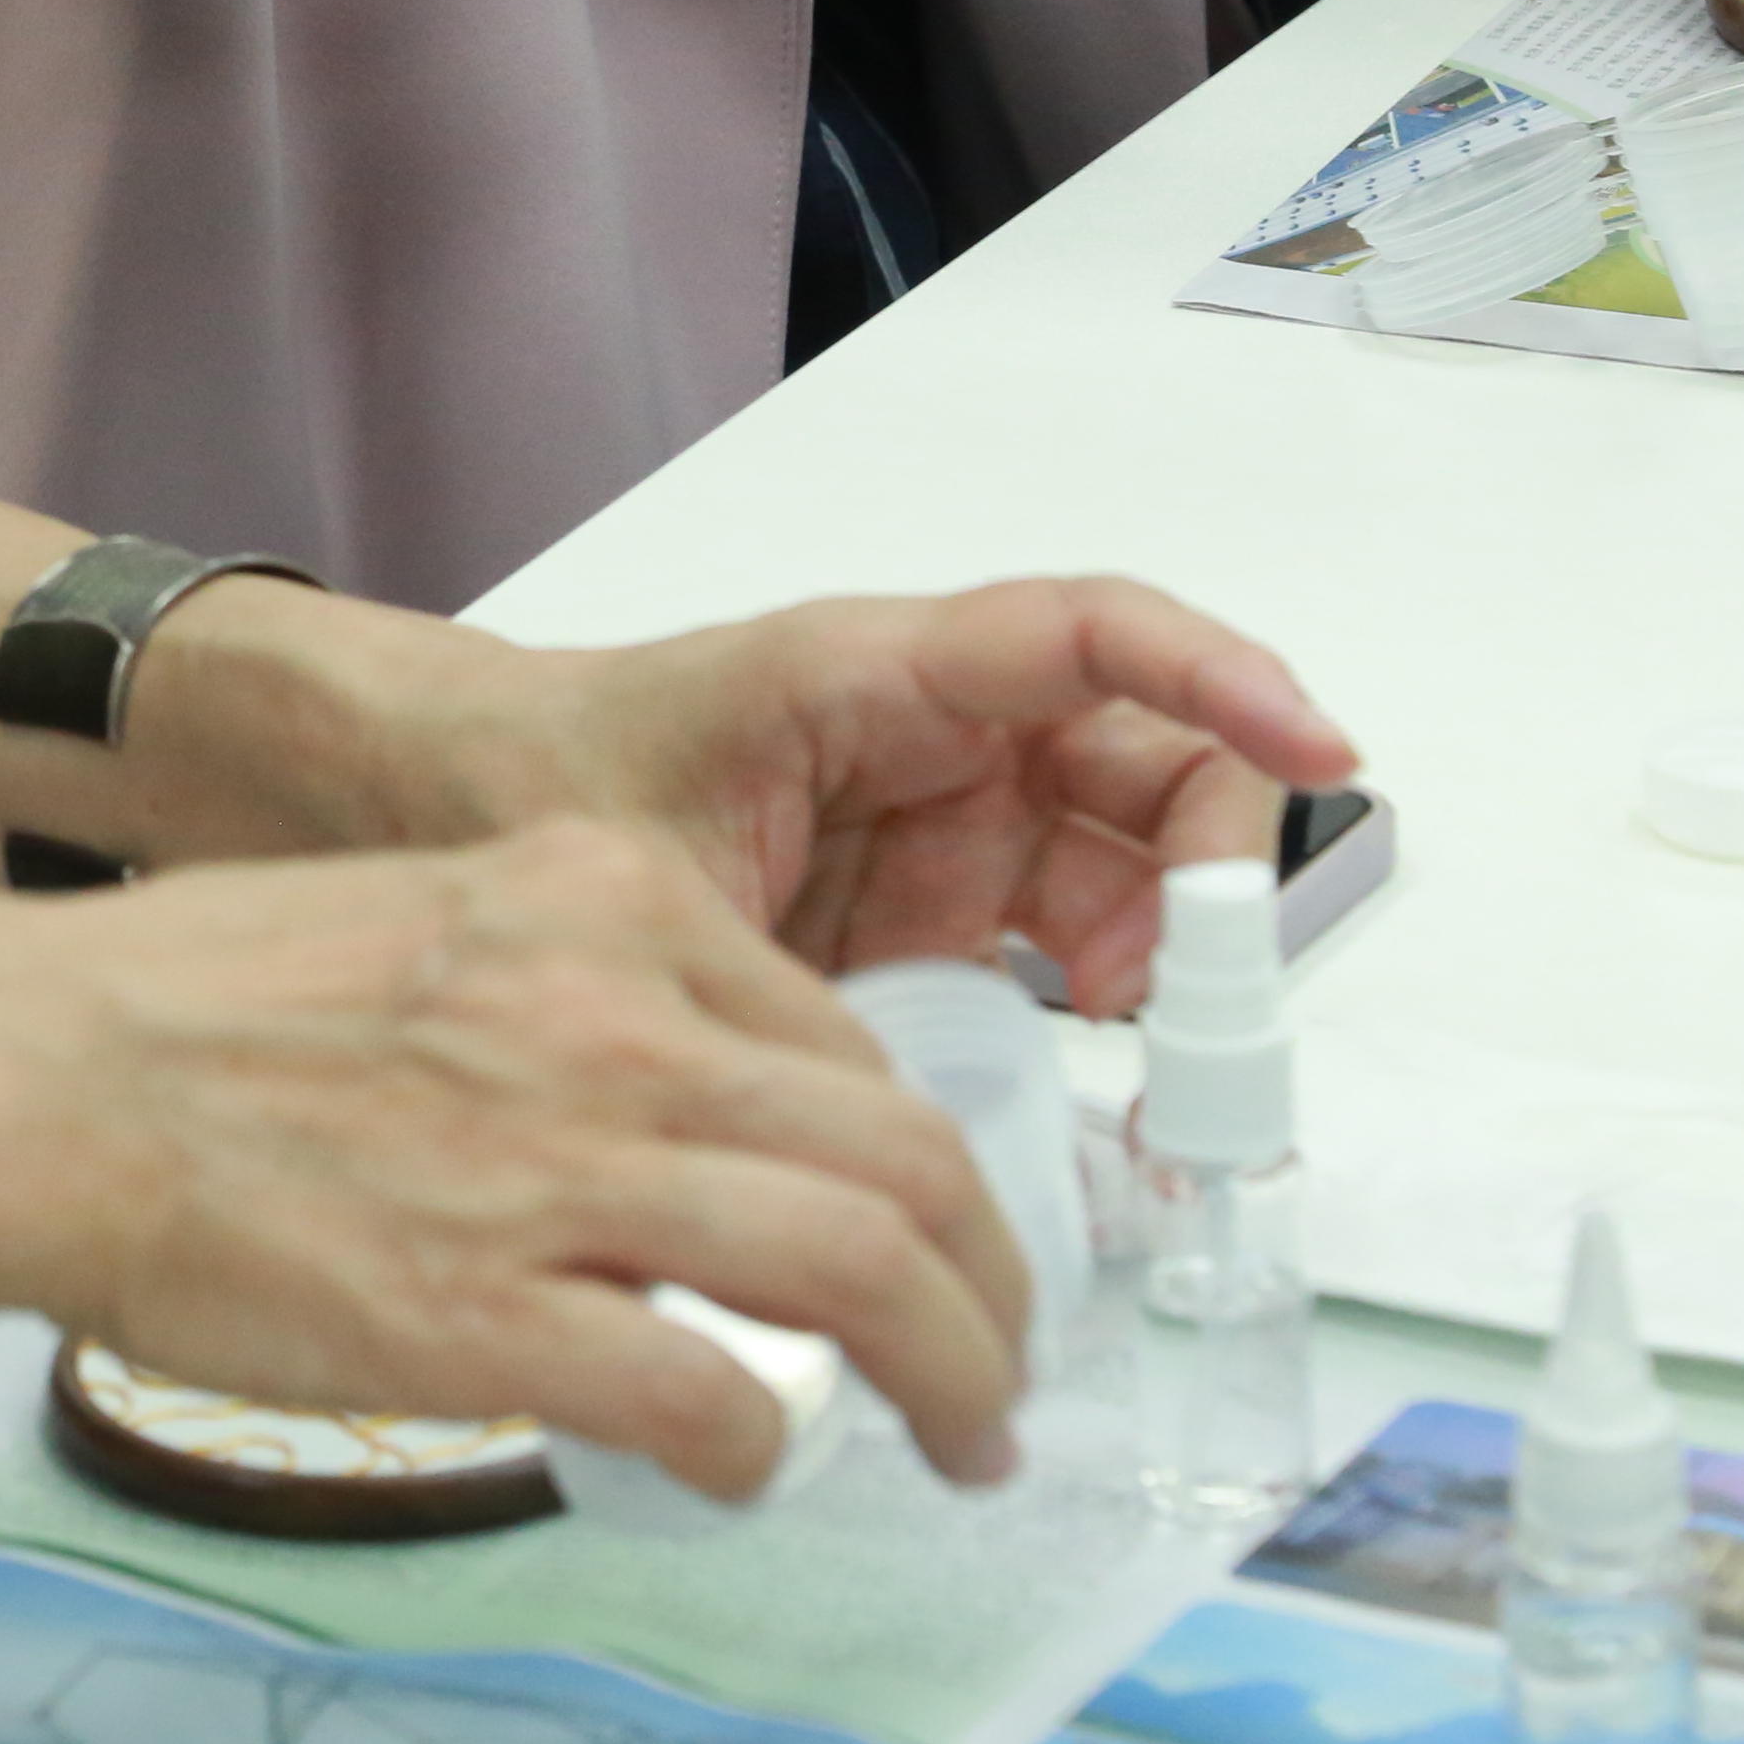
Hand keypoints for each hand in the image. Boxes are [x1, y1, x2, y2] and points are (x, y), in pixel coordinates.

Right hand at [2, 823, 1036, 1497]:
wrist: (26, 1075)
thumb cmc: (186, 1005)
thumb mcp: (425, 919)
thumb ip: (566, 986)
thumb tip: (665, 1109)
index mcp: (600, 899)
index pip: (847, 1046)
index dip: (920, 1162)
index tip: (930, 1232)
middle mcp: (613, 1015)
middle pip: (903, 1160)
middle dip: (993, 1283)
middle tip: (997, 1364)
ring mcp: (559, 1164)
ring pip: (860, 1269)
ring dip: (949, 1373)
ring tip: (962, 1440)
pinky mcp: (490, 1309)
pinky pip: (710, 1397)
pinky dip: (764, 1451)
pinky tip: (750, 1471)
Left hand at [406, 576, 1357, 1019]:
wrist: (431, 802)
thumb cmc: (517, 777)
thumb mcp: (624, 862)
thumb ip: (746, 967)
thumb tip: (859, 1105)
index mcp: (866, 677)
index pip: (1083, 638)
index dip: (1216, 677)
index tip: (1312, 745)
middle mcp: (934, 736)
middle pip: (1146, 761)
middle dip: (1210, 867)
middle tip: (1194, 995)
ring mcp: (947, 823)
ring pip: (1129, 865)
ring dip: (1171, 958)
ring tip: (1145, 1074)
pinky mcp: (938, 907)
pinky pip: (1071, 941)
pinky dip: (1109, 1010)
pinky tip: (1089, 1094)